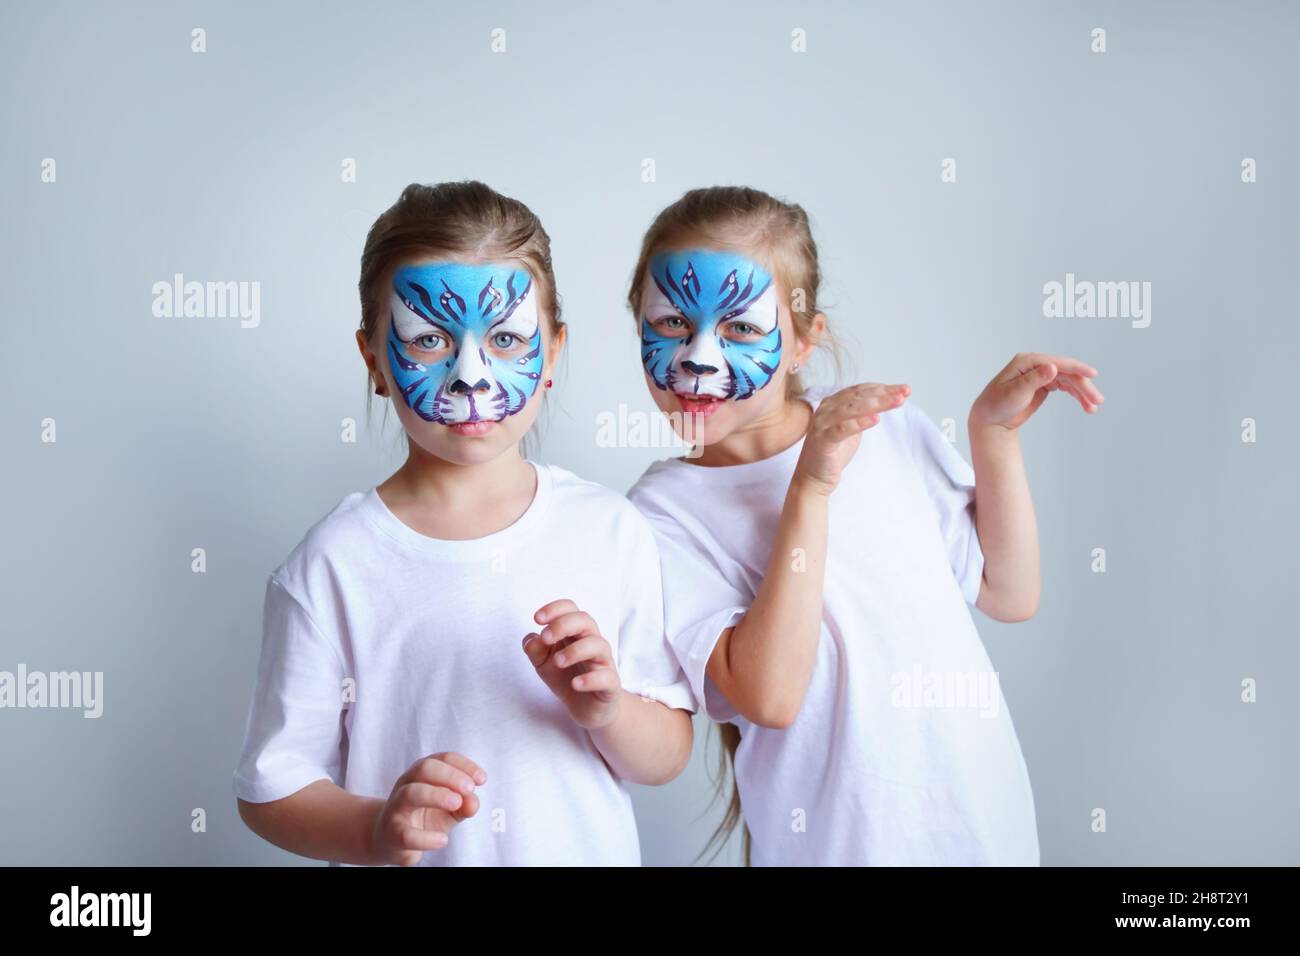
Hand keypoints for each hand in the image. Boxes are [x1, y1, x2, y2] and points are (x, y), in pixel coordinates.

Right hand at [370, 752, 485, 865]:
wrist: (390, 839)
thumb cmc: (425, 817)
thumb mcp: (451, 809)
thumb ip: (465, 804)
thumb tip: (473, 802)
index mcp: (422, 773)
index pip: (444, 758)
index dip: (464, 765)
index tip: (482, 779)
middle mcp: (407, 784)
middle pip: (425, 768)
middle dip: (450, 775)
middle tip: (470, 789)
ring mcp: (396, 807)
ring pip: (411, 793)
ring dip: (437, 795)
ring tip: (456, 804)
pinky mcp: (392, 833)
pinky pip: (406, 834)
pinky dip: (426, 838)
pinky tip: (443, 840)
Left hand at [524, 600, 621, 729]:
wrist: (587, 709)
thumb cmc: (566, 678)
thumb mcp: (543, 664)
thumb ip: (535, 649)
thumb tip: (531, 639)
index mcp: (576, 633)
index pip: (570, 609)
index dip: (554, 609)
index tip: (537, 619)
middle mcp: (592, 642)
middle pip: (585, 620)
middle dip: (563, 624)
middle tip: (546, 638)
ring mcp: (603, 663)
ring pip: (598, 645)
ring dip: (575, 650)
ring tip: (558, 662)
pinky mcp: (610, 685)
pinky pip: (607, 677)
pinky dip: (591, 679)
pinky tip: (576, 684)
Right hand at [793, 382, 909, 494]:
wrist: (813, 478)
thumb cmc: (833, 453)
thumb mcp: (851, 428)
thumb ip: (862, 413)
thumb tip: (886, 400)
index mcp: (833, 403)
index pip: (861, 389)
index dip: (882, 388)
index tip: (903, 389)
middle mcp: (826, 409)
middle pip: (859, 396)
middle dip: (884, 393)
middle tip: (905, 392)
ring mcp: (822, 424)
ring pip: (851, 408)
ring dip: (876, 404)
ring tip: (896, 402)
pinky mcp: (822, 440)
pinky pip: (842, 429)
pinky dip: (859, 423)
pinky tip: (876, 419)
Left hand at [969, 352, 1102, 432]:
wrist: (990, 420)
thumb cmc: (997, 406)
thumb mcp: (1015, 393)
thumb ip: (1034, 380)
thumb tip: (1053, 366)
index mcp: (1027, 362)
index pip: (1057, 362)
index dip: (1076, 368)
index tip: (1093, 374)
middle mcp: (1036, 365)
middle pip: (1066, 372)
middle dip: (1083, 386)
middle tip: (1097, 401)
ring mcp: (1041, 374)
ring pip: (1068, 380)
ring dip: (1082, 393)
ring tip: (1093, 408)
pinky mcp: (1044, 384)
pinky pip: (1065, 387)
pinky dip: (1076, 395)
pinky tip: (1086, 405)